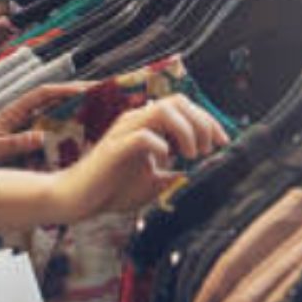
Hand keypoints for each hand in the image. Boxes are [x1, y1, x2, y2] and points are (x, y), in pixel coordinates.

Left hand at [0, 82, 90, 168]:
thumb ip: (15, 143)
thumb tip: (41, 136)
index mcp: (13, 113)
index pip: (44, 94)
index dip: (65, 89)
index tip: (87, 89)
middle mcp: (20, 118)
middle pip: (53, 102)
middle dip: (76, 98)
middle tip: (102, 99)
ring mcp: (22, 131)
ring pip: (53, 120)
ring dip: (72, 118)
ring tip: (98, 121)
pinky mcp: (23, 146)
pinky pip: (48, 139)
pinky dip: (62, 140)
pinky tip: (77, 148)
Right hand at [51, 94, 225, 222]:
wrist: (78, 199)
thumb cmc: (113, 189)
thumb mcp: (155, 182)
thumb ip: (176, 173)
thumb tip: (202, 172)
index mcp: (146, 124)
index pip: (183, 106)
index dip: (208, 120)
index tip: (222, 143)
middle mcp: (136, 121)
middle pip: (178, 101)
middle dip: (202, 123)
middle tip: (208, 149)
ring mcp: (124, 131)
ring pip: (163, 111)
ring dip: (186, 131)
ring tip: (192, 154)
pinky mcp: (114, 148)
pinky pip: (144, 136)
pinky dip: (161, 147)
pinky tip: (166, 161)